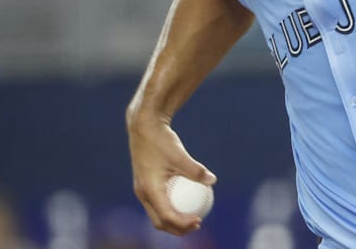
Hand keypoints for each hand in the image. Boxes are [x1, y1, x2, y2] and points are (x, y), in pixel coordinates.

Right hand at [128, 115, 216, 234]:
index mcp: (149, 189)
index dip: (182, 223)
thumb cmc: (161, 140)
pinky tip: (189, 201)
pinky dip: (172, 207)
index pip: (165, 216)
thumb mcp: (179, 154)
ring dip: (174, 220)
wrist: (144, 127)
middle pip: (159, 221)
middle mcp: (143, 193)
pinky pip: (159, 202)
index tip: (198, 222)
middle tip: (197, 224)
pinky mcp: (146, 184)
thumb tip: (213, 181)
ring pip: (158, 214)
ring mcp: (143, 190)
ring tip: (194, 218)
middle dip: (177, 229)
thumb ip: (195, 169)